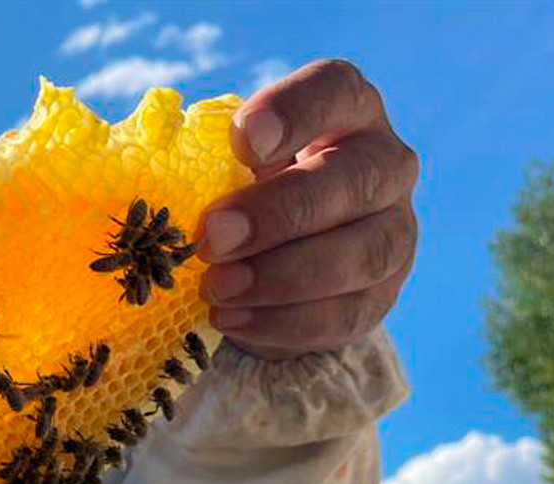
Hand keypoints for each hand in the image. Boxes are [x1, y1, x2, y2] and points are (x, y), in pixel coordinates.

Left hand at [196, 59, 418, 359]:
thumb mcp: (226, 164)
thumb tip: (159, 193)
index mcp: (346, 111)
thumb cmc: (242, 190)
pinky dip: (285, 322)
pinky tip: (233, 318)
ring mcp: (394, 230)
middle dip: (278, 213)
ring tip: (216, 290)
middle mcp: (384, 164)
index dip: (294, 112)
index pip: (335, 90)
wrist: (277, 256)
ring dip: (282, 278)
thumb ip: (208, 163)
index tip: (241, 142)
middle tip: (212, 238)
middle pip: (353, 181)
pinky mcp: (382, 294)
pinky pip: (347, 313)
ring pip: (362, 254)